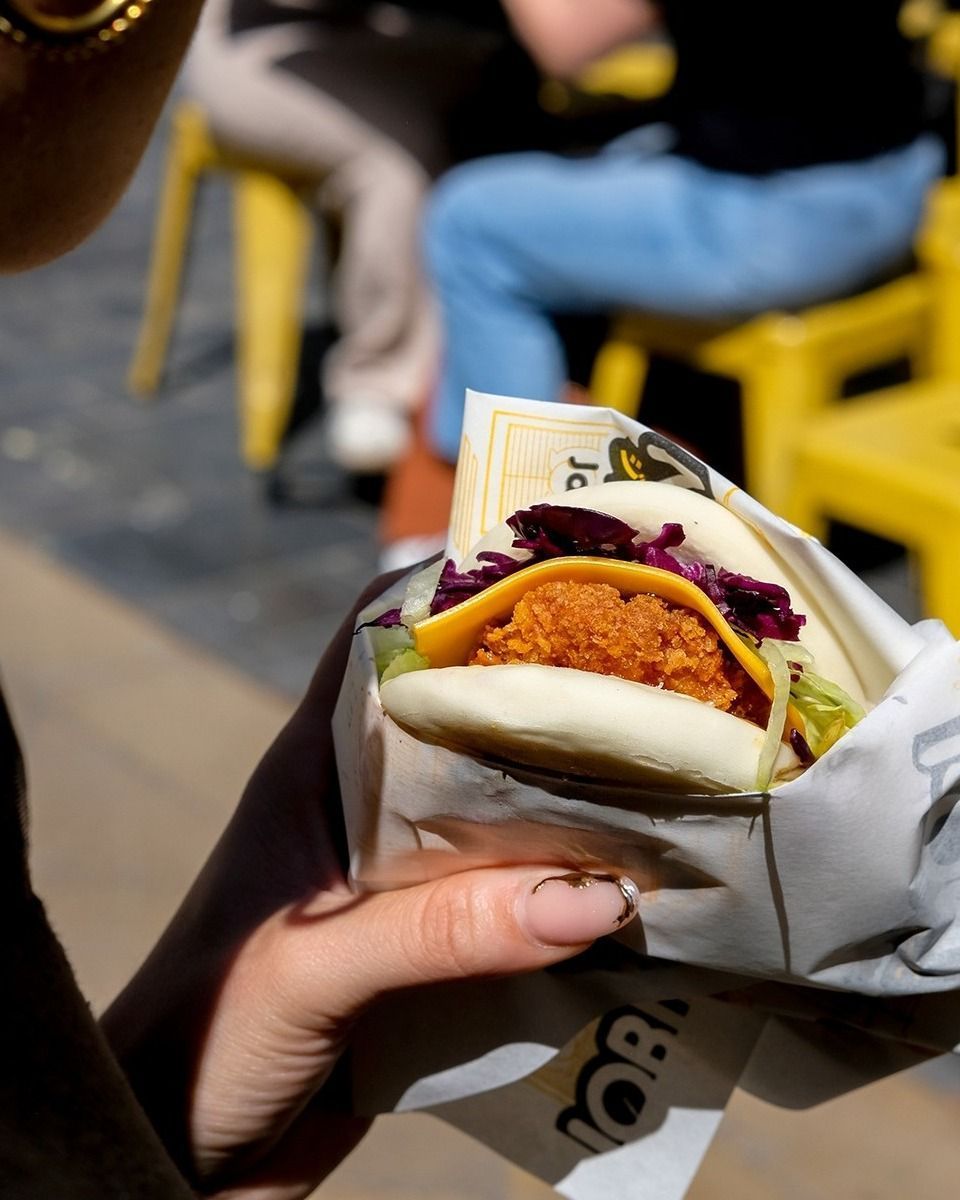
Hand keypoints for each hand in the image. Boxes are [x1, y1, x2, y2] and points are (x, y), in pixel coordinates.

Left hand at [101, 577, 637, 1199]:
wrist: (175, 1147)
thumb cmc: (205, 1035)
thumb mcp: (312, 969)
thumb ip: (442, 930)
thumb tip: (596, 897)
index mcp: (314, 766)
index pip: (384, 636)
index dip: (462, 588)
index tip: (562, 569)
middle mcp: (360, 800)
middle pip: (466, 715)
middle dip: (548, 695)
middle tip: (653, 682)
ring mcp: (395, 867)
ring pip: (498, 804)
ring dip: (569, 800)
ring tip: (668, 783)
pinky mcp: (424, 936)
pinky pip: (507, 891)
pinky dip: (563, 888)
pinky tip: (627, 894)